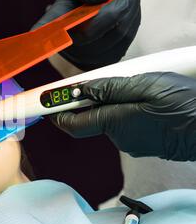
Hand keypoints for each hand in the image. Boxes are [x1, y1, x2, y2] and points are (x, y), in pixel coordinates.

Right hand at [32, 0, 140, 70]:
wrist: (66, 29)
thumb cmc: (69, 11)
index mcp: (65, 37)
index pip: (91, 32)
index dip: (112, 14)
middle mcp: (78, 54)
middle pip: (114, 35)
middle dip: (129, 11)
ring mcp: (93, 61)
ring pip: (124, 38)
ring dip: (133, 16)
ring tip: (131, 1)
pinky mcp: (106, 61)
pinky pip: (126, 43)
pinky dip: (132, 25)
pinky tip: (129, 13)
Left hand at [50, 72, 195, 160]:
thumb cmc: (185, 105)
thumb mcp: (147, 85)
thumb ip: (111, 88)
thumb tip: (83, 90)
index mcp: (114, 122)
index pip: (71, 122)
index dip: (54, 112)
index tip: (42, 103)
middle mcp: (118, 136)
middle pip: (89, 117)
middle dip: (88, 100)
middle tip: (95, 81)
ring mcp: (130, 141)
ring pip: (108, 118)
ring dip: (111, 102)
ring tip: (133, 86)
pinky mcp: (141, 141)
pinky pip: (124, 123)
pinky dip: (124, 110)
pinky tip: (144, 100)